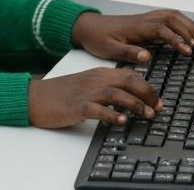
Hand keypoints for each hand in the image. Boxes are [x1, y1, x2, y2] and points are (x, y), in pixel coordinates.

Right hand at [28, 67, 160, 128]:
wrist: (34, 97)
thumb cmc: (61, 94)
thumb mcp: (86, 86)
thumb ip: (106, 88)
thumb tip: (131, 99)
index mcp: (97, 74)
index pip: (128, 74)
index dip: (147, 87)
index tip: (158, 101)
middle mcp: (93, 80)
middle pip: (126, 80)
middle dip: (147, 93)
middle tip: (158, 108)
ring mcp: (84, 92)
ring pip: (115, 92)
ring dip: (135, 104)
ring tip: (147, 115)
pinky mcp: (76, 106)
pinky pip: (97, 109)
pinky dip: (112, 114)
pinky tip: (122, 121)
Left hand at [71, 10, 193, 62]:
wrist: (86, 26)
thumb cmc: (97, 38)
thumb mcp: (109, 49)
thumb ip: (128, 52)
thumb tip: (147, 56)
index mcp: (135, 27)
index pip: (161, 29)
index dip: (176, 40)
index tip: (188, 52)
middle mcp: (142, 20)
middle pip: (171, 18)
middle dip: (190, 30)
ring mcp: (144, 19)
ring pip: (171, 16)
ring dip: (189, 25)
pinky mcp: (144, 21)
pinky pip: (167, 18)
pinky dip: (182, 23)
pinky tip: (190, 33)